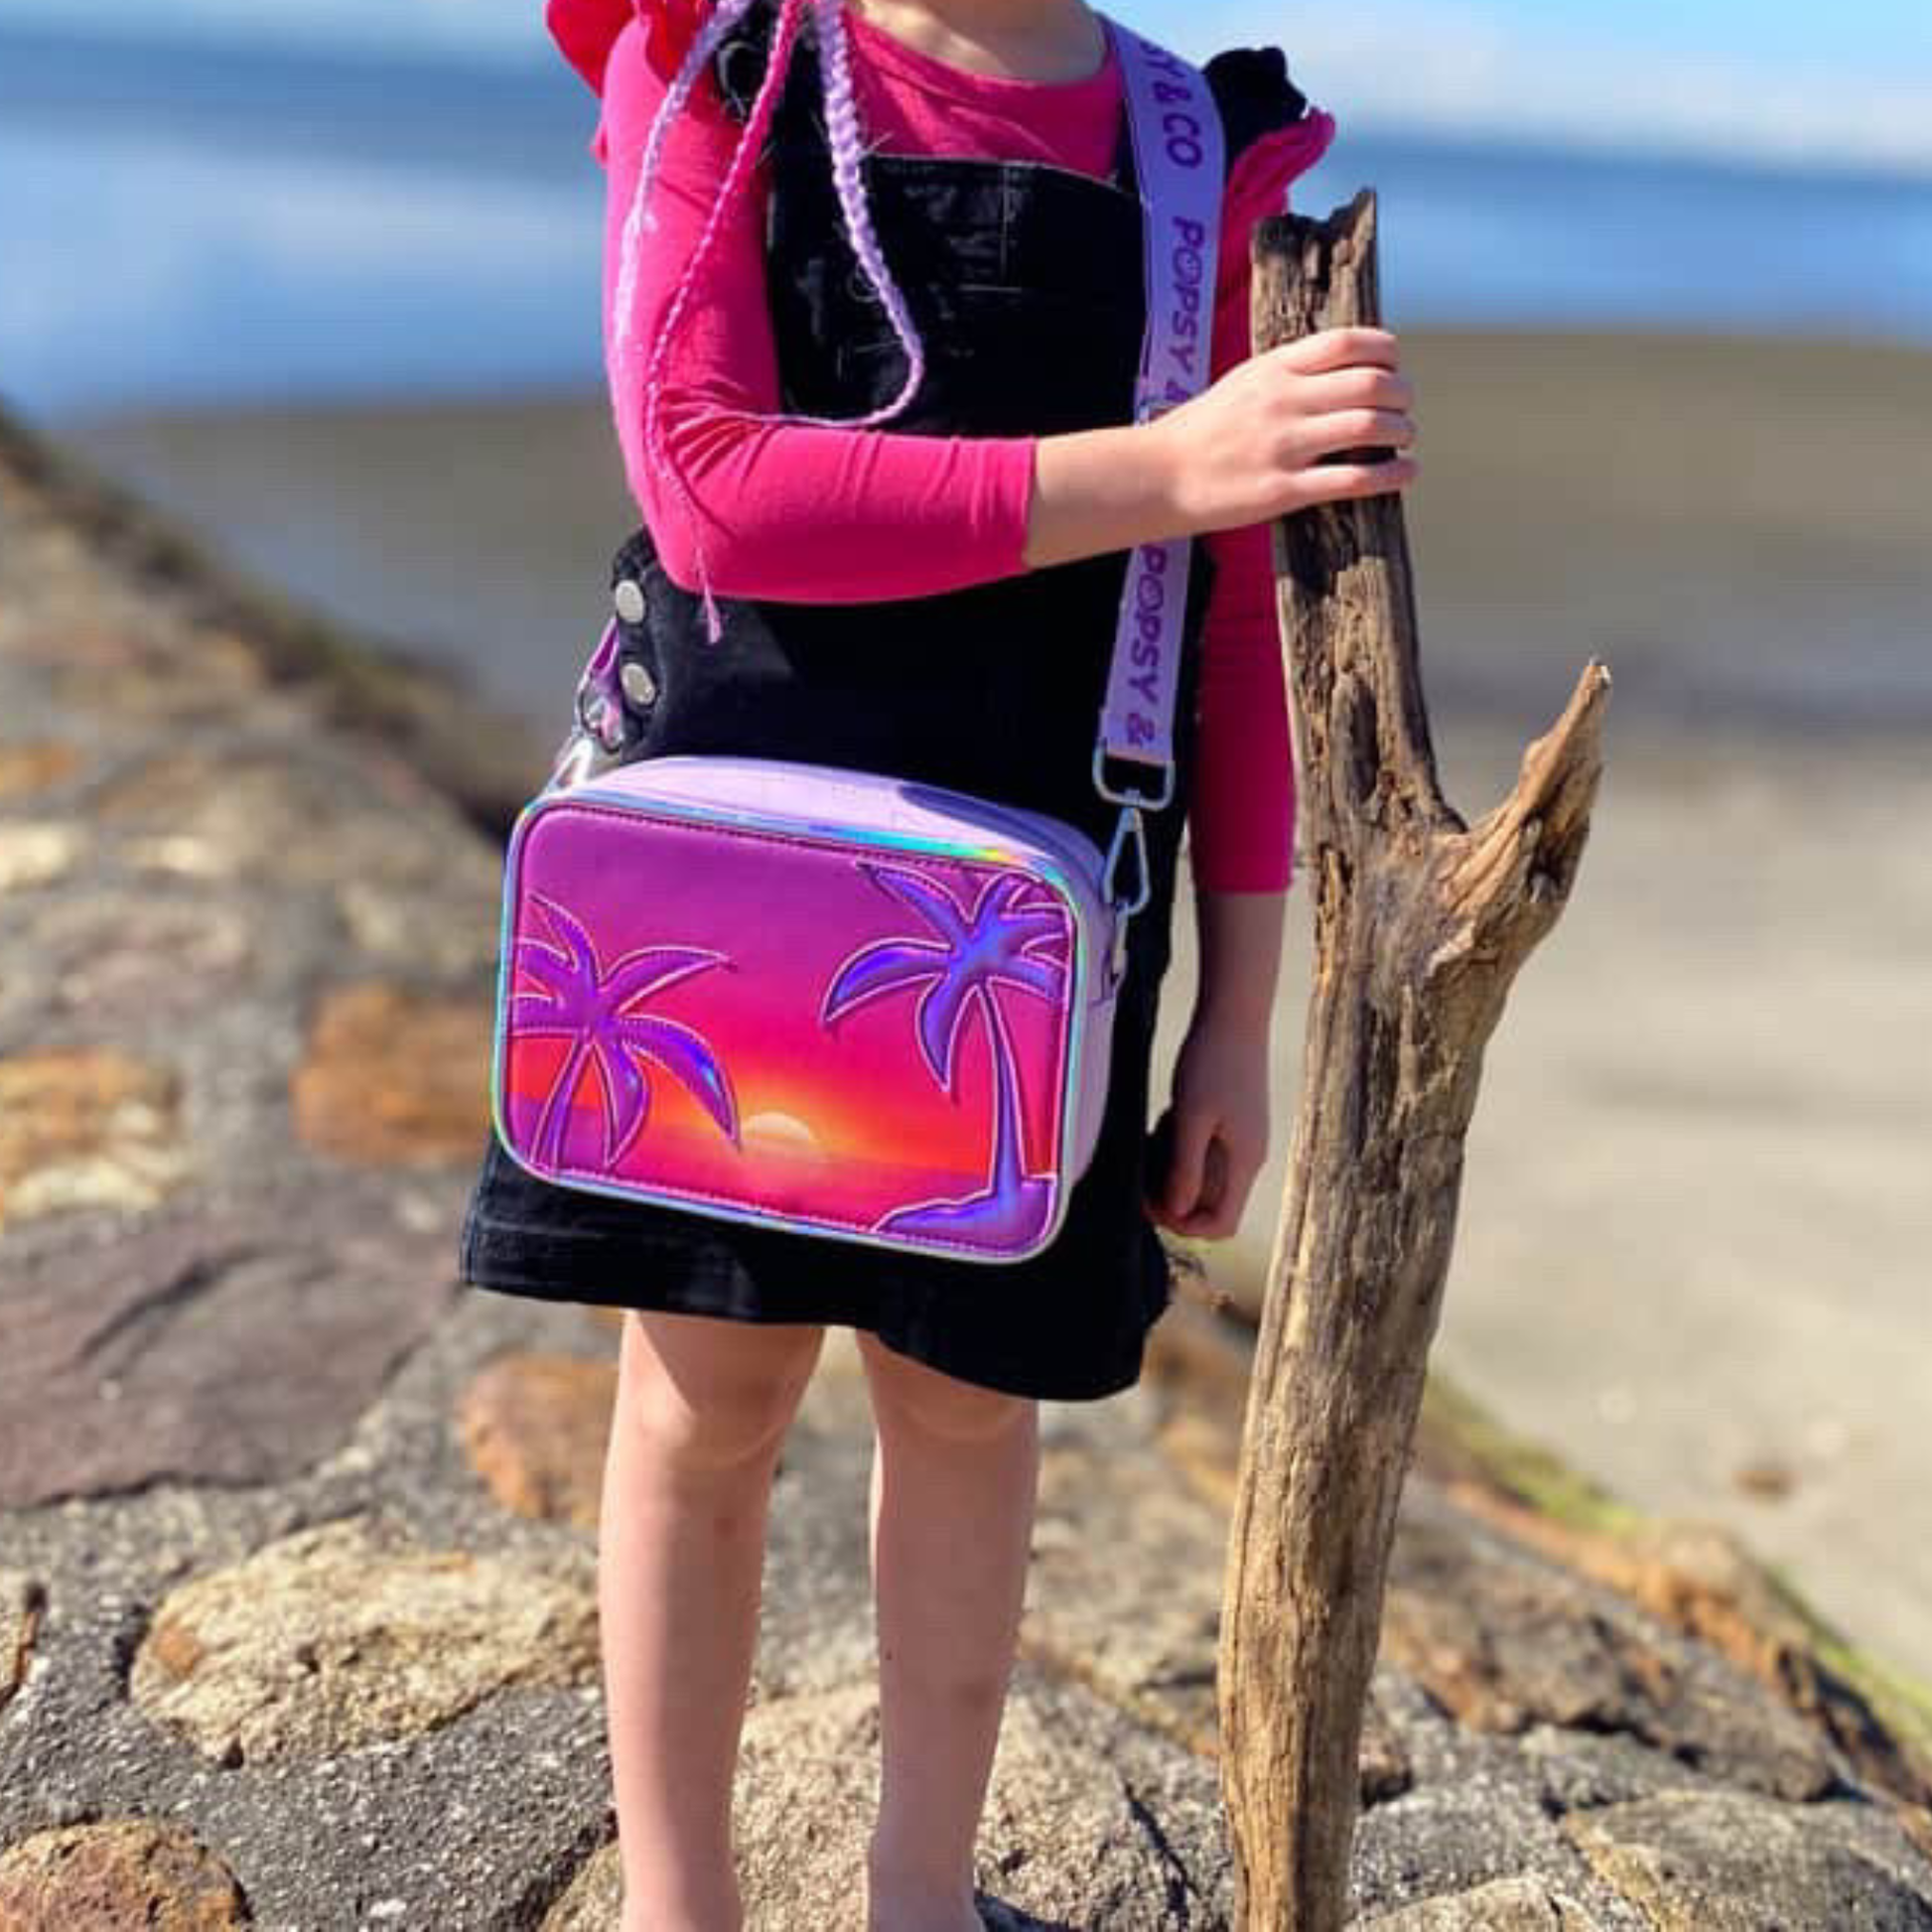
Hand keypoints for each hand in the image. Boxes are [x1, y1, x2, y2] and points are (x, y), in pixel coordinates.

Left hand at [1142, 1013, 1271, 1239]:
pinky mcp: (1231, 1119)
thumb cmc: (1212, 1061)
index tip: (1152, 1202)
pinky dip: (1180, 1144)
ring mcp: (1242, 1137)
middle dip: (1172, 1194)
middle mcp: (1248, 1155)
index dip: (1185, 1225)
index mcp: (1245, 1161)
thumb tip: (1177, 1212)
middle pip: (1209, 1202)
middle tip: (1142, 1170)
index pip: (1222, 1224)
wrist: (1234, 1012)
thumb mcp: (1190, 1117)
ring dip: (1173, 1166)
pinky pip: (1203, 1150)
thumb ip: (1184, 1168)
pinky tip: (1166, 1117)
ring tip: (1155, 1136)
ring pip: (1202, 1176)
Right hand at [1149, 324, 1418, 536]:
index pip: (1348, 342)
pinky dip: (1390, 475)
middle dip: (1401, 395)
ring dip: (1400, 432)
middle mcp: (1283, 401)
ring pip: (1369, 427)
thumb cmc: (1201, 432)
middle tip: (1403, 409)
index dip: (1385, 352)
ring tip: (1403, 441)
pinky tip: (1404, 474)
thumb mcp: (1243, 384)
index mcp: (1274, 369)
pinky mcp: (1283, 491)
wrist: (1157, 476)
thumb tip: (1342, 370)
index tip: (1392, 367)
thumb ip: (1288, 373)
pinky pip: (1353, 479)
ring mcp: (1284, 446)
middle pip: (1370, 383)